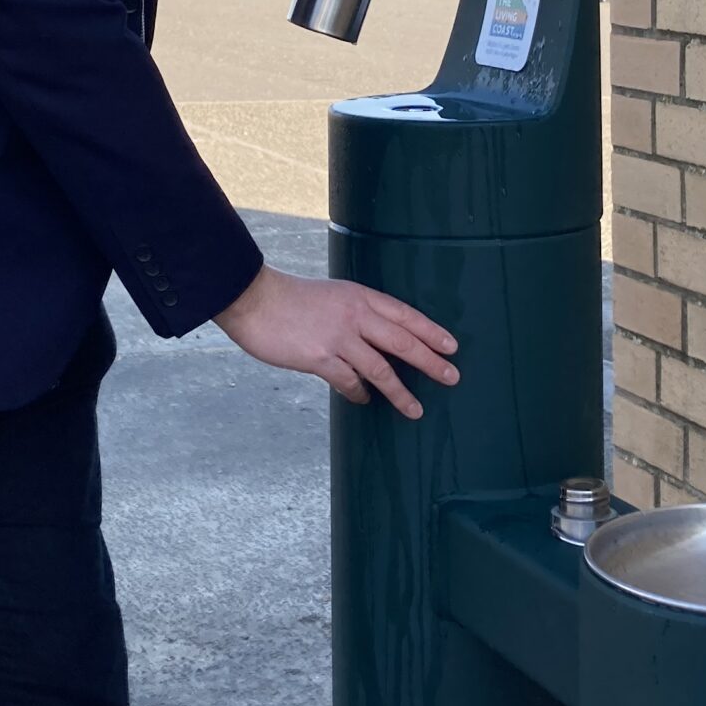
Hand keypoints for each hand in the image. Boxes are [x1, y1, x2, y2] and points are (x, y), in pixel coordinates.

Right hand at [212, 265, 458, 418]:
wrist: (254, 298)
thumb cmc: (289, 298)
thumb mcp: (331, 296)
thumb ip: (353, 314)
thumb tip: (371, 339)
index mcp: (359, 297)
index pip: (405, 314)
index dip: (430, 331)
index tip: (451, 346)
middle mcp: (355, 315)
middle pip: (402, 341)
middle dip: (430, 361)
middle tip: (451, 376)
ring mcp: (338, 337)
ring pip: (381, 369)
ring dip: (400, 392)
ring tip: (415, 409)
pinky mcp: (320, 357)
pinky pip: (349, 381)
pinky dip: (360, 393)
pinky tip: (365, 400)